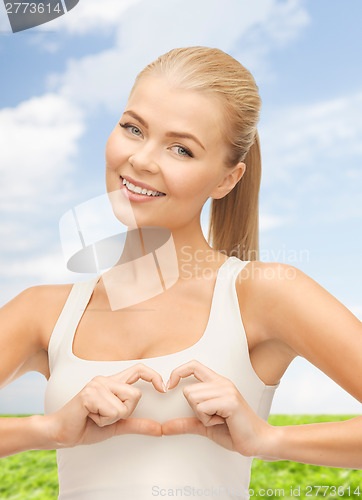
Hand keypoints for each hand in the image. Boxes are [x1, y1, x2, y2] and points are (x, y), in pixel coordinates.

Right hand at [44, 363, 164, 447]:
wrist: (60, 433)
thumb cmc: (87, 426)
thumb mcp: (117, 426)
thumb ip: (138, 424)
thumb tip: (160, 429)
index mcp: (112, 382)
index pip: (139, 369)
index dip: (154, 376)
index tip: (163, 389)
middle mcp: (105, 379)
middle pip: (136, 395)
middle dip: (126, 412)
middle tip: (106, 417)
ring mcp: (97, 385)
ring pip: (125, 405)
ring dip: (112, 419)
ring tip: (96, 417)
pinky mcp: (89, 394)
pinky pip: (112, 411)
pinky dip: (104, 421)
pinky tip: (90, 418)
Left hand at [161, 360, 272, 456]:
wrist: (258, 442)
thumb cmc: (234, 432)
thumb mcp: (205, 426)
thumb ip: (186, 423)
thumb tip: (164, 427)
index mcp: (217, 382)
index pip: (193, 365)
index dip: (178, 372)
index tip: (168, 386)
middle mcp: (222, 382)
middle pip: (188, 391)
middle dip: (194, 410)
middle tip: (213, 417)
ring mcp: (226, 390)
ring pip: (193, 399)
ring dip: (202, 416)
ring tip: (219, 420)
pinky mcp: (230, 401)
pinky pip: (202, 408)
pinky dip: (208, 421)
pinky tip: (223, 422)